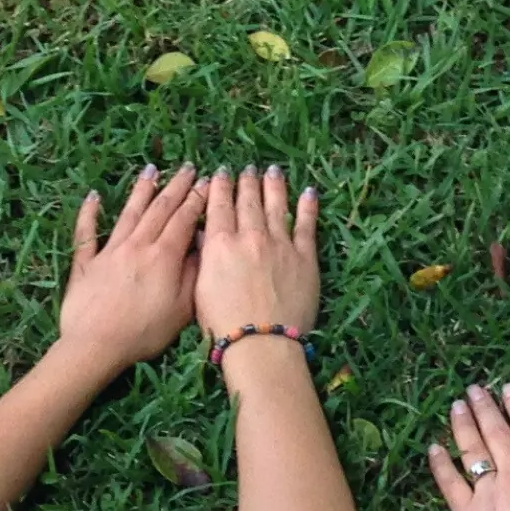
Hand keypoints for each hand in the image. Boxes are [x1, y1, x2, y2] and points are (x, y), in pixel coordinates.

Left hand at [56, 164, 207, 368]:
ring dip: (141, 189)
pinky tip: (93, 196)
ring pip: (129, 212)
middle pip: (159, 208)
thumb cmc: (143, 333)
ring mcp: (109, 250)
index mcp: (163, 256)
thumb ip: (193, 275)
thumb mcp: (181, 310)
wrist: (95, 346)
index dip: (197, 199)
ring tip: (152, 170)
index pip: (184, 219)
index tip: (207, 181)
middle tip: (188, 167)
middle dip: (176, 186)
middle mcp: (137, 245)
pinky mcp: (86, 262)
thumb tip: (202, 247)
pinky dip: (90, 212)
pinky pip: (87, 232)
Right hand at [194, 164, 318, 339]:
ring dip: (274, 185)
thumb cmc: (223, 324)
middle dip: (247, 181)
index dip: (220, 186)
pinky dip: (308, 206)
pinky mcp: (304, 256)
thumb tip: (204, 235)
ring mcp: (280, 244)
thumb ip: (203, 257)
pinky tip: (309, 192)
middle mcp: (250, 236)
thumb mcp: (200, 288)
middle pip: (248, 200)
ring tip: (273, 171)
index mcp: (221, 244)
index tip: (221, 172)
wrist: (262, 342)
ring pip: (276, 205)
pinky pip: (306, 224)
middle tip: (248, 168)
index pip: (219, 205)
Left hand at [428, 380, 509, 510]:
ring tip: (456, 407)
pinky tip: (434, 448)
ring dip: (463, 425)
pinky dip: (441, 465)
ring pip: (473, 451)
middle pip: (496, 433)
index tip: (507, 387)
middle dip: (485, 407)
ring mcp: (489, 495)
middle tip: (474, 389)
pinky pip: (451, 486)